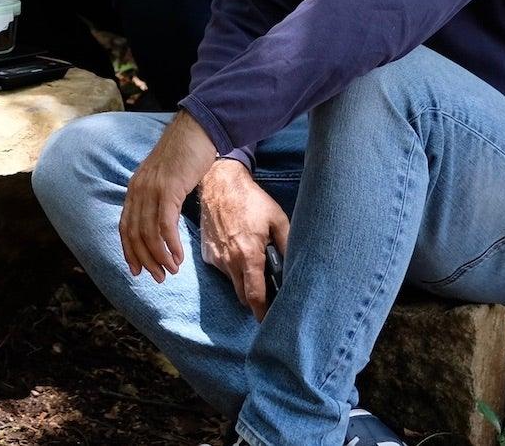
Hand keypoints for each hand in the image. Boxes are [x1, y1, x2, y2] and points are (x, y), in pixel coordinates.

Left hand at [119, 111, 217, 282]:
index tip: (137, 270)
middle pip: (134, 234)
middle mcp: (138, 189)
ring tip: (171, 271)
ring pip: (148, 232)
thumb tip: (162, 221)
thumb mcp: (165, 178)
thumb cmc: (185, 154)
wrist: (196, 130)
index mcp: (135, 187)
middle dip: (145, 260)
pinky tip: (179, 257)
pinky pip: (165, 224)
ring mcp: (152, 188)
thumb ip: (159, 197)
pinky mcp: (168, 188)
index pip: (125, 226)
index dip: (129, 251)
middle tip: (158, 278)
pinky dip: (170, 245)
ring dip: (159, 257)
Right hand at [199, 159, 289, 320]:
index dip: (263, 314)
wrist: (219, 182)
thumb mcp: (278, 219)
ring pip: (232, 283)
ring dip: (243, 281)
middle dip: (254, 299)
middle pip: (242, 297)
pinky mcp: (207, 252)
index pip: (255, 297)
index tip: (270, 322)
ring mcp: (216, 257)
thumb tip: (298, 267)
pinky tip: (238, 251)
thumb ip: (288, 245)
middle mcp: (230, 261)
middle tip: (267, 292)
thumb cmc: (251, 200)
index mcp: (249, 255)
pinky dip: (231, 268)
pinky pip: (222, 269)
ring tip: (252, 265)